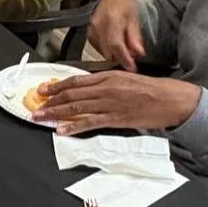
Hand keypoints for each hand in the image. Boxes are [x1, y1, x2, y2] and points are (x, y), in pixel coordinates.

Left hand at [39, 71, 199, 135]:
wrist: (172, 99)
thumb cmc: (152, 90)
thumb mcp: (127, 80)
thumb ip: (107, 84)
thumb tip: (89, 90)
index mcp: (108, 76)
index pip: (76, 81)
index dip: (57, 86)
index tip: (43, 90)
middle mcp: (106, 88)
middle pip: (72, 94)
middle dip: (51, 101)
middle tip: (35, 107)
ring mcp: (110, 103)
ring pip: (77, 108)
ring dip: (56, 114)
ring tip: (42, 118)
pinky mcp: (117, 118)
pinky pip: (91, 122)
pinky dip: (75, 126)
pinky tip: (63, 130)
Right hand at [87, 0, 145, 71]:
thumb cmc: (124, 6)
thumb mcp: (134, 19)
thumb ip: (135, 37)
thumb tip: (139, 53)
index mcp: (111, 18)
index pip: (115, 44)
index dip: (124, 58)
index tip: (132, 68)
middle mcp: (97, 25)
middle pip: (108, 51)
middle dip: (122, 58)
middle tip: (133, 58)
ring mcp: (91, 31)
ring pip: (104, 53)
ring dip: (116, 55)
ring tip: (126, 48)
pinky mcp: (88, 36)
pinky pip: (100, 50)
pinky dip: (110, 51)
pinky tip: (116, 45)